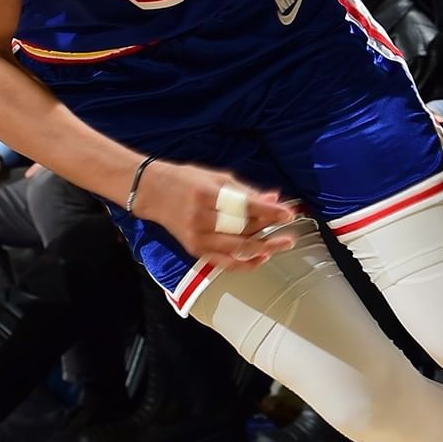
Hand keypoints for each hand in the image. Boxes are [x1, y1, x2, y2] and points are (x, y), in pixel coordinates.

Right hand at [131, 159, 296, 270]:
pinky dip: (244, 263)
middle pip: (242, 229)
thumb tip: (274, 199)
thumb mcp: (217, 178)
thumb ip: (245, 191)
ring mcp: (197, 236)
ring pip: (236, 248)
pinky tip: (261, 257)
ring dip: (262, 248)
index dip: (269, 211)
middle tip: (290, 234)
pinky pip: (224, 262)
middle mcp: (201, 217)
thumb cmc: (187, 180)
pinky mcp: (194, 249)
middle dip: (269, 232)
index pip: (244, 205)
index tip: (288, 213)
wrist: (152, 193)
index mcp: (207, 193)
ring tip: (282, 244)